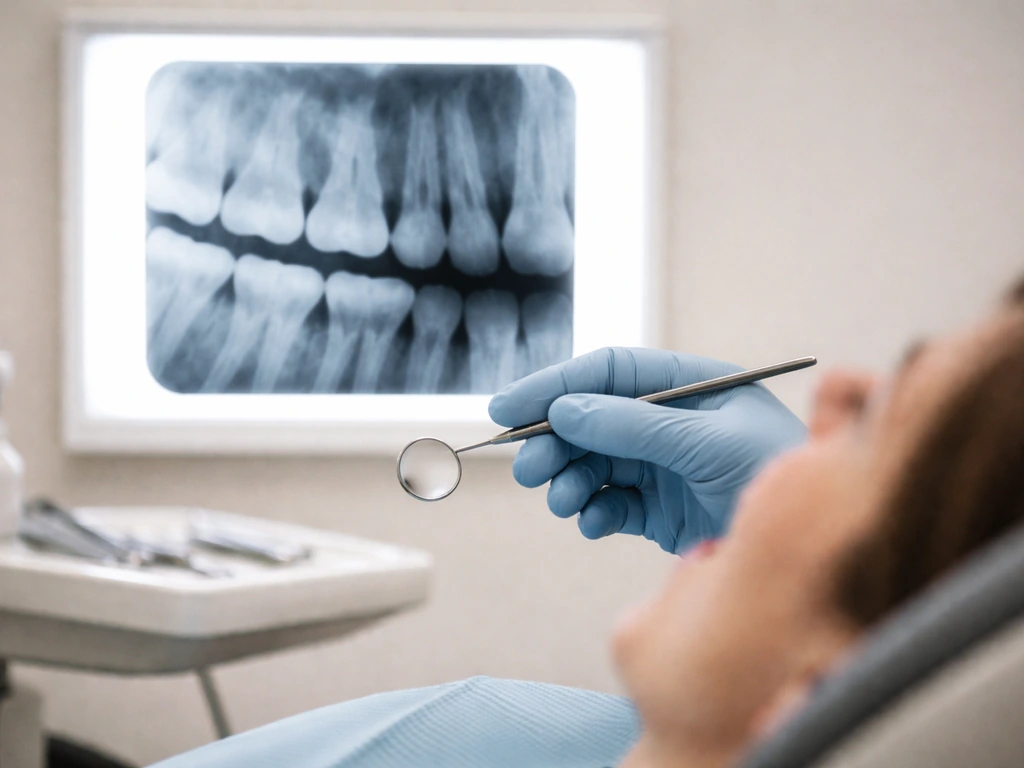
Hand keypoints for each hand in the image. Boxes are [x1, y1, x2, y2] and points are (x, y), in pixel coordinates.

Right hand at [488, 348, 806, 553]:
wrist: (815, 546)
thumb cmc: (778, 474)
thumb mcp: (706, 442)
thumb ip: (633, 426)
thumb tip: (565, 411)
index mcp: (687, 387)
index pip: (607, 373)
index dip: (553, 384)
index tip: (506, 407)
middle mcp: (669, 423)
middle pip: (590, 420)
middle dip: (554, 441)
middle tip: (530, 469)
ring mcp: (662, 467)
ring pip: (592, 464)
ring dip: (569, 480)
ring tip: (563, 500)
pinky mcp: (658, 510)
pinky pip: (609, 504)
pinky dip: (593, 513)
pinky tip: (594, 523)